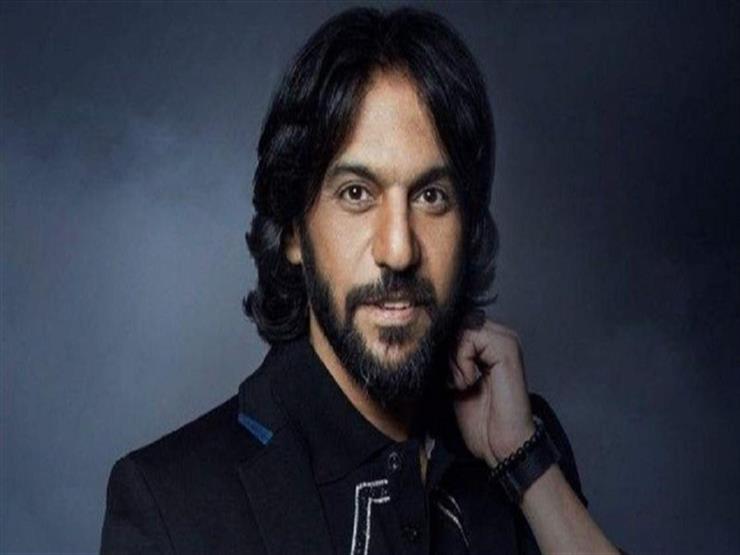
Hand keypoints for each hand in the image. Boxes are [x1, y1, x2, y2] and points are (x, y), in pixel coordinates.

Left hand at [449, 311, 535, 467]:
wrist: (501, 445)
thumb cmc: (480, 418)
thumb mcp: (454, 380)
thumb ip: (447, 358)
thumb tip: (426, 340)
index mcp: (488, 341)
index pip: (455, 322)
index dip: (440, 342)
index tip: (441, 372)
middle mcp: (498, 335)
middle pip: (456, 322)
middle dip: (445, 349)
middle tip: (451, 379)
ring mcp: (505, 340)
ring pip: (461, 328)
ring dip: (453, 357)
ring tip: (460, 383)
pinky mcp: (507, 349)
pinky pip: (470, 338)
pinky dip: (461, 362)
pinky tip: (469, 383)